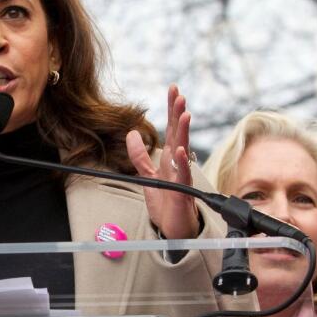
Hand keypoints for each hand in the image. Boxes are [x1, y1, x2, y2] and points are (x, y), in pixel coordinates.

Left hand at [126, 84, 198, 239]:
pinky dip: (182, 163)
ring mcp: (181, 177)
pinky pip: (183, 175)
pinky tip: (180, 150)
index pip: (172, 128)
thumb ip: (140, 156)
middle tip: (179, 93)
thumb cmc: (165, 203)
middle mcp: (178, 164)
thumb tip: (131, 133)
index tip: (173, 88)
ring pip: (184, 149)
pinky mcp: (182, 192)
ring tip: (185, 113)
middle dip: (179, 113)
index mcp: (170, 158)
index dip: (172, 109)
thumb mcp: (148, 176)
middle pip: (179, 133)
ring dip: (185, 131)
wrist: (173, 228)